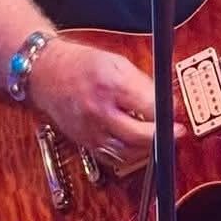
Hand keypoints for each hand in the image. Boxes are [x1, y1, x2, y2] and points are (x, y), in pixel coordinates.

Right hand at [26, 38, 166, 170]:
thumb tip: (167, 102)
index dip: (167, 111)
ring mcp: (90, 130)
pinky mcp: (85, 142)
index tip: (175, 110)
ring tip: (158, 139)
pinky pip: (113, 157)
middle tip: (176, 132)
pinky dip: (130, 154)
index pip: (149, 106)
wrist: (45, 73)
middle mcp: (99, 110)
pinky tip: (138, 145)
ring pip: (128, 152)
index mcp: (109, 85)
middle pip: (140, 135)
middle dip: (162, 136)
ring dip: (148, 148)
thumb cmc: (81, 64)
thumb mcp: (116, 62)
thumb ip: (142, 83)